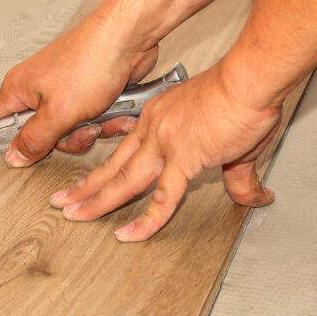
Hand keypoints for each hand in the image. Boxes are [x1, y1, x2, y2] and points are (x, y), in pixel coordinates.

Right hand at [0, 14, 158, 166]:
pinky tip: (115, 112)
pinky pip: (91, 121)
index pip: (1, 126)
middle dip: (68, 139)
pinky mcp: (88, 93)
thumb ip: (34, 139)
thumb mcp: (58, 112)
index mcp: (19, 88)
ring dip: (92, 130)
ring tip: (103, 116)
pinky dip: (106, 121)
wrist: (129, 37)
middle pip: (42, 135)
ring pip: (70, 131)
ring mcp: (65, 91)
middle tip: (80, 128)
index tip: (36, 152)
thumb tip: (14, 156)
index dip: (17, 144)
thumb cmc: (92, 59)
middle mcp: (38, 89)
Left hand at [48, 63, 281, 241]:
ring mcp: (164, 144)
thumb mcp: (233, 139)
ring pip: (123, 180)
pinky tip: (128, 235)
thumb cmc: (242, 96)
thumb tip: (252, 194)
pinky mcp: (183, 158)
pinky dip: (145, 221)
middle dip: (85, 186)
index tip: (90, 180)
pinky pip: (161, 198)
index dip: (105, 168)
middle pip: (112, 165)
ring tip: (76, 216)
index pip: (125, 148)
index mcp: (159, 116)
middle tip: (64, 201)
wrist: (250, 81)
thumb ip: (237, 174)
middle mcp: (155, 129)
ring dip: (96, 201)